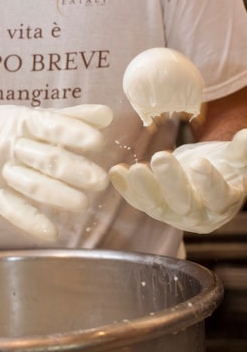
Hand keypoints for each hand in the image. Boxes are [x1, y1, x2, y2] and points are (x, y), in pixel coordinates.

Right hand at [0, 104, 112, 239]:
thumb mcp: (31, 116)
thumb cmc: (2, 128)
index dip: (73, 134)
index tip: (98, 142)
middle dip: (73, 171)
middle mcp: (11, 147)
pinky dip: (30, 222)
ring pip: (31, 185)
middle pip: (45, 159)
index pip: (50, 126)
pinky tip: (52, 233)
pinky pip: (10, 209)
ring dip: (57, 196)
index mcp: (23, 122)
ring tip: (83, 205)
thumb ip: (70, 118)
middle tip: (100, 181)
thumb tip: (107, 114)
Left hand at [109, 129, 246, 232]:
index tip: (199, 162)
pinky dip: (125, 188)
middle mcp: (196, 215)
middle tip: (160, 157)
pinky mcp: (151, 208)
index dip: (209, 182)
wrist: (202, 176)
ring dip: (142, 188)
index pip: (218, 197)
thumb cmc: (222, 168)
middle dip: (170, 181)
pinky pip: (137, 201)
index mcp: (221, 204)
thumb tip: (246, 136)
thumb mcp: (236, 160)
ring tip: (134, 168)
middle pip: (182, 203)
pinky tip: (117, 171)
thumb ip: (240, 152)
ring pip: (155, 206)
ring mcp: (170, 215)